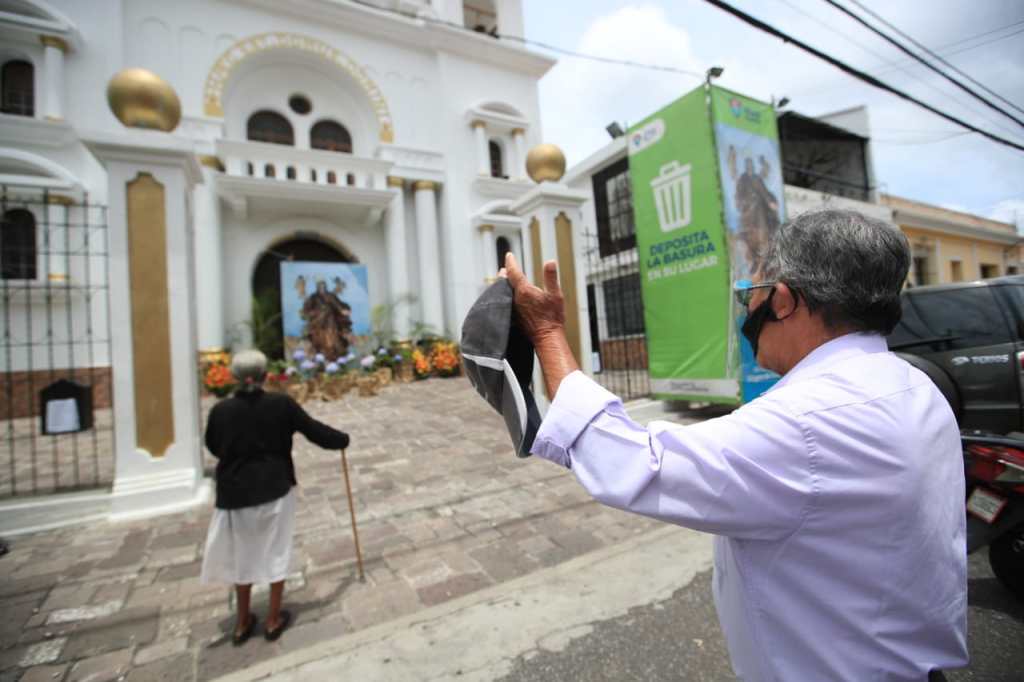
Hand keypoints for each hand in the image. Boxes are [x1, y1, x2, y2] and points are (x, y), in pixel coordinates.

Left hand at [500, 252, 578, 398]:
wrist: (547, 337)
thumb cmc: (552, 317)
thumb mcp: (556, 295)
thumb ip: (551, 277)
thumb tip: (550, 262)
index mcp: (524, 291)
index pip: (513, 272)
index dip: (511, 262)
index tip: (509, 255)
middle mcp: (515, 299)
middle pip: (506, 283)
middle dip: (504, 274)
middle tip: (503, 269)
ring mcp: (514, 309)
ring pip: (505, 293)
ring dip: (504, 285)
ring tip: (503, 280)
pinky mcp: (515, 317)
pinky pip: (507, 303)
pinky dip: (506, 297)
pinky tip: (509, 299)